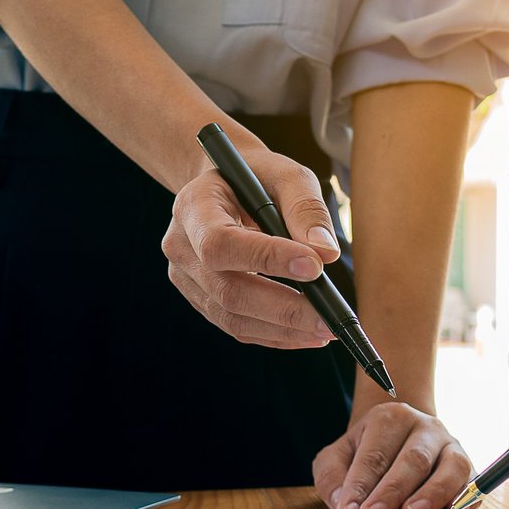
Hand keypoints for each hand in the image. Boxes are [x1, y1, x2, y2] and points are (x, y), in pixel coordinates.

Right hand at [162, 138, 341, 348]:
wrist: (225, 185)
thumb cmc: (256, 177)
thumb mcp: (285, 174)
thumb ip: (306, 208)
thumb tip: (326, 254)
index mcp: (193, 207)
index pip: (223, 243)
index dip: (266, 259)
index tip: (315, 268)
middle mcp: (181, 247)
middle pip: (228, 291)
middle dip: (283, 308)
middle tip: (327, 319)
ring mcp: (186, 278)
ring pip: (232, 317)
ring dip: (282, 329)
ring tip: (323, 330)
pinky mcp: (201, 299)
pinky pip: (236, 326)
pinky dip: (274, 334)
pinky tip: (305, 333)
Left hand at [314, 402, 472, 508]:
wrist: (399, 437)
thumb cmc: (365, 451)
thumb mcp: (336, 458)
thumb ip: (331, 479)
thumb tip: (343, 506)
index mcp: (390, 418)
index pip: (375, 455)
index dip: (360, 486)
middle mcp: (425, 428)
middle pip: (412, 460)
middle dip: (391, 492)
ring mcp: (451, 446)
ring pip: (449, 468)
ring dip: (431, 494)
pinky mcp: (468, 468)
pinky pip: (472, 482)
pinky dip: (465, 498)